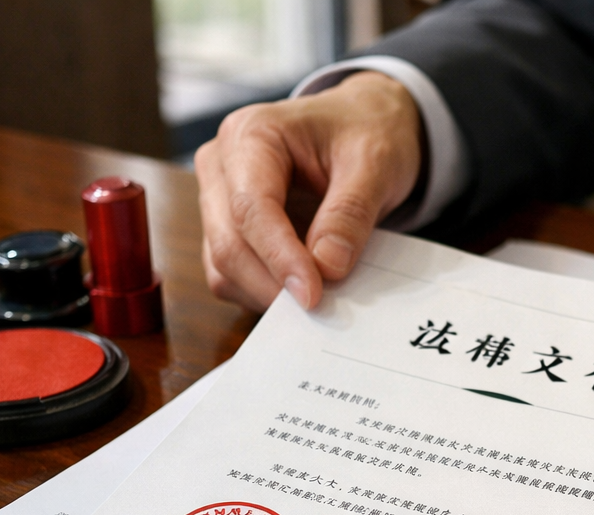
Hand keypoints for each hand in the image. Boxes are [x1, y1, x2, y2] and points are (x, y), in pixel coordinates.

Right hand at [195, 71, 422, 311]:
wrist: (366, 126)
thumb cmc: (367, 133)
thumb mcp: (375, 164)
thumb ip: (350, 214)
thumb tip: (327, 267)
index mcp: (252, 135)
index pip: (250, 208)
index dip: (280, 258)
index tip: (313, 295)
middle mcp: (222, 165)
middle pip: (229, 243)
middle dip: (273, 284)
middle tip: (322, 309)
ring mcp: (219, 200)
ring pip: (223, 267)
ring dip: (268, 294)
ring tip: (319, 299)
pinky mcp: (228, 230)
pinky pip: (233, 277)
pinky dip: (265, 294)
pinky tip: (303, 291)